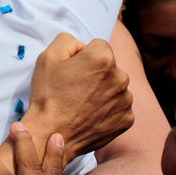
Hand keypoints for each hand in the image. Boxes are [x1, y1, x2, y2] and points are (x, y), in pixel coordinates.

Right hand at [22, 33, 133, 161]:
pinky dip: (107, 109)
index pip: (98, 46)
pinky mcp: (127, 119)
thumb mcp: (48, 56)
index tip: (72, 70)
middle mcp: (120, 77)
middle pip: (109, 66)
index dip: (83, 56)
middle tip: (75, 88)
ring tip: (82, 103)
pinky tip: (90, 114)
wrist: (52, 134)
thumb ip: (67, 39)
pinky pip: (119, 106)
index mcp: (103, 58)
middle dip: (95, 73)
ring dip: (103, 90)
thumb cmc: (48, 96)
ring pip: (115, 86)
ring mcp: (126, 100)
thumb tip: (82, 46)